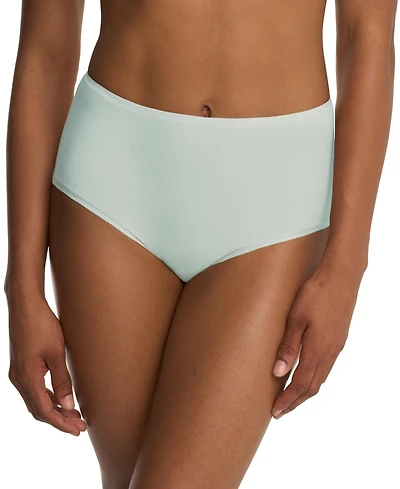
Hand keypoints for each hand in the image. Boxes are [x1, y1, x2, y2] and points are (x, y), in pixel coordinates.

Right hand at [6, 291, 86, 435]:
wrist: (25, 305)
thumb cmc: (42, 325)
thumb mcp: (56, 353)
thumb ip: (62, 381)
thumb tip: (69, 406)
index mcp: (27, 378)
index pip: (45, 411)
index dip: (62, 423)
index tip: (78, 430)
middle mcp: (19, 379)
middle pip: (39, 409)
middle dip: (60, 420)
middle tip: (80, 425)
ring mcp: (18, 373)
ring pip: (35, 401)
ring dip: (54, 410)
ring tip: (74, 415)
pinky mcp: (21, 366)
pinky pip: (33, 390)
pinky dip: (47, 398)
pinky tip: (60, 397)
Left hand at [271, 262, 363, 418]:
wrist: (341, 277)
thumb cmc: (316, 294)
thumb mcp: (295, 318)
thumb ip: (288, 347)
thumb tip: (277, 373)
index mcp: (317, 350)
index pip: (300, 384)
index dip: (287, 400)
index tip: (275, 411)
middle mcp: (329, 353)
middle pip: (312, 387)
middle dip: (295, 401)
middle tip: (281, 411)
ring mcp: (336, 346)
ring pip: (321, 378)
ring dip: (306, 391)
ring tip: (291, 397)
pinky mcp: (338, 338)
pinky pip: (326, 367)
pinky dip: (314, 378)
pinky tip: (307, 374)